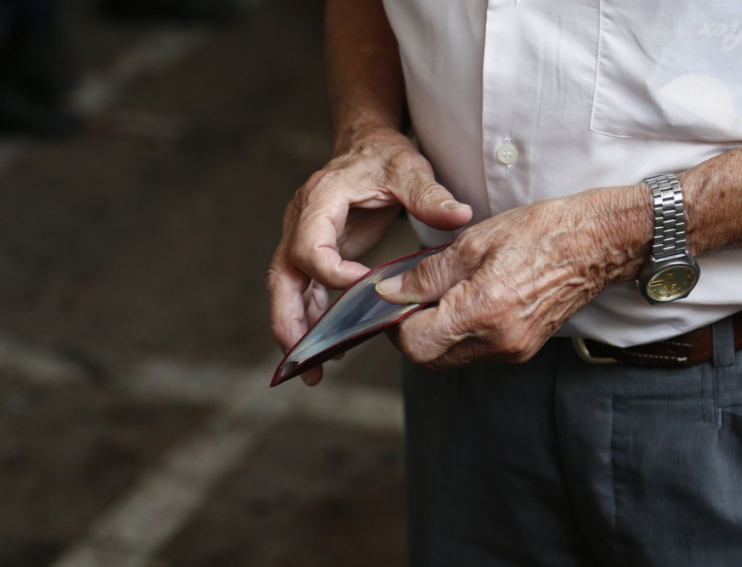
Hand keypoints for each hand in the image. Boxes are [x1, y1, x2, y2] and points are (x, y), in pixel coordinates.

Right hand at [267, 127, 472, 384]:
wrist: (365, 145)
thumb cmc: (383, 157)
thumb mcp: (408, 170)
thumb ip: (429, 194)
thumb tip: (459, 215)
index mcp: (320, 200)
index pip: (309, 245)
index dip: (330, 272)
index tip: (363, 286)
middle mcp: (301, 221)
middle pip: (283, 276)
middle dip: (289, 319)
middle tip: (304, 357)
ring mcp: (303, 239)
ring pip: (287, 290)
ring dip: (296, 330)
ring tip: (313, 371)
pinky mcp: (315, 254)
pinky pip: (305, 291)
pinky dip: (312, 320)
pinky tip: (328, 349)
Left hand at [376, 187, 649, 369]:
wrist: (596, 244)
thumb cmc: (540, 233)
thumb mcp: (474, 242)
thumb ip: (427, 274)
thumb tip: (391, 292)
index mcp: (482, 310)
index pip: (416, 342)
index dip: (394, 324)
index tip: (393, 301)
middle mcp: (497, 341)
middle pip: (430, 357)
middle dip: (412, 332)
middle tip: (412, 298)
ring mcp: (512, 350)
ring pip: (452, 356)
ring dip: (436, 333)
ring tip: (442, 295)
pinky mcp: (522, 349)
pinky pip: (477, 351)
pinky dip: (461, 333)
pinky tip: (468, 302)